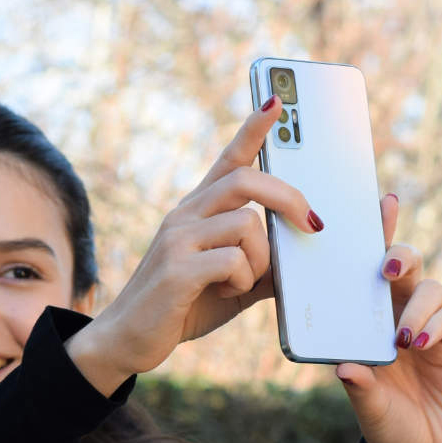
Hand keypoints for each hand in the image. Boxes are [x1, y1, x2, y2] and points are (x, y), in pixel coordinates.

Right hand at [67, 96, 320, 391]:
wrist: (128, 340)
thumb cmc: (183, 307)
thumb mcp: (234, 283)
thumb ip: (266, 264)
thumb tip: (308, 256)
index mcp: (198, 212)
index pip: (229, 159)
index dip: (253, 130)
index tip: (276, 102)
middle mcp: (185, 215)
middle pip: (247, 179)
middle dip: (290, 199)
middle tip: (313, 225)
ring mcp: (177, 239)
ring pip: (247, 224)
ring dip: (262, 260)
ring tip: (241, 284)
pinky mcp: (177, 269)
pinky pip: (233, 261)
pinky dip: (242, 281)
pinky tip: (225, 294)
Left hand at [333, 194, 441, 442]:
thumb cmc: (387, 429)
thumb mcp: (369, 411)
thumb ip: (361, 390)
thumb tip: (345, 368)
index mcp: (362, 323)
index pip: (360, 274)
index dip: (368, 239)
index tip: (372, 208)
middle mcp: (392, 317)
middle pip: (400, 268)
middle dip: (395, 256)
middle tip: (384, 270)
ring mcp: (426, 327)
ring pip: (429, 288)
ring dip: (415, 304)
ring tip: (402, 336)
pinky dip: (435, 324)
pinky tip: (419, 344)